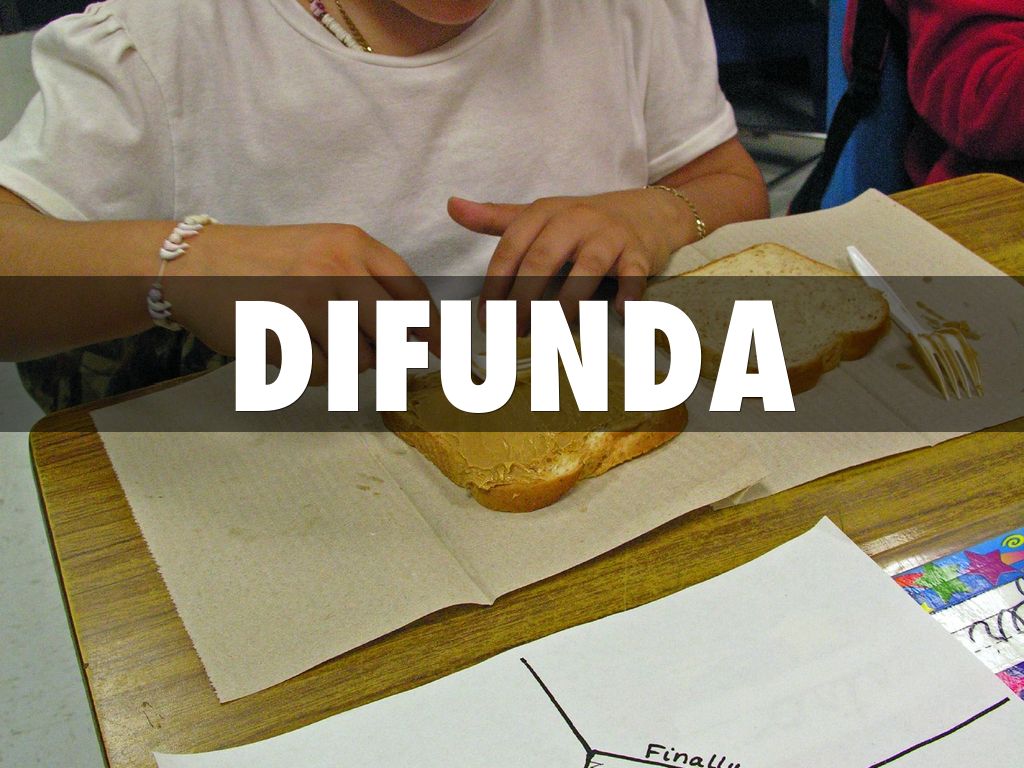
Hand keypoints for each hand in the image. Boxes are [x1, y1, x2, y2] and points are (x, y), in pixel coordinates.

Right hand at [165, 223, 439, 383]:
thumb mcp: (327, 249)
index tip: (445, 351)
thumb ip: (373, 282)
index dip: (434, 328)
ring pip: (360, 359)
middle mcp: (336, 269)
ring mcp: (307, 303)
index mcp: (353, 244)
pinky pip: (322, 374)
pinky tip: (296, 349)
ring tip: (319, 340)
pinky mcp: (281, 334)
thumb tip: (421, 335)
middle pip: (396, 332)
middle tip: (391, 359)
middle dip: (398, 352)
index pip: (414, 292)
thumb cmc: (271, 261)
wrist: (198, 264)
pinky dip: (315, 372)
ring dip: (348, 362)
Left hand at [448, 189, 685, 327]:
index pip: (512, 248)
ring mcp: (609, 235)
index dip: (495, 284)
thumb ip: (495, 218)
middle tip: (511, 332)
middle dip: (524, 298)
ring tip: (552, 331)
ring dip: (567, 301)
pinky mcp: (639, 252)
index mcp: (545, 213)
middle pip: (543, 259)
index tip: (486, 319)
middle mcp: (576, 219)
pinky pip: (634, 272)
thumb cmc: (581, 223)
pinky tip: (621, 313)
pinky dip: (629, 292)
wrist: (645, 212)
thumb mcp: (539, 216)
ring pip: (586, 268)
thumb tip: (452, 206)